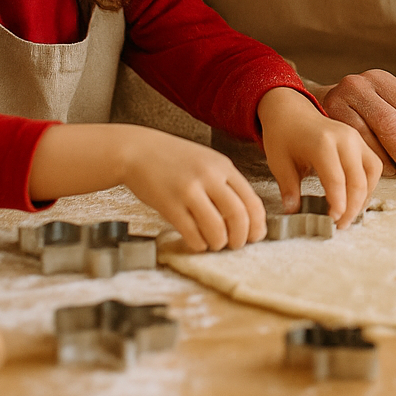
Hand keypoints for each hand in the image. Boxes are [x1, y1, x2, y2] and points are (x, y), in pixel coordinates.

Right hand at [117, 130, 266, 252]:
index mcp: (223, 166)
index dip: (257, 225)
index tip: (255, 236)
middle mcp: (209, 176)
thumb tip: (245, 217)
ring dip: (219, 243)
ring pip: (216, 229)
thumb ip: (226, 183)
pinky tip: (197, 242)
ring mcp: (188, 190)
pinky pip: (192, 234)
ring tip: (215, 244)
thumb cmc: (173, 159)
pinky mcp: (169, 204)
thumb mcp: (207, 162)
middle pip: (238, 216)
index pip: (252, 200)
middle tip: (236, 245)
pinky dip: (199, 244)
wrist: (138, 150)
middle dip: (241, 238)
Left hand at [258, 87, 381, 227]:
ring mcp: (355, 138)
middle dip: (352, 208)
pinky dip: (369, 185)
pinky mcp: (360, 141)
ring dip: (364, 197)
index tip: (332, 222)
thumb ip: (288, 189)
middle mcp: (344, 139)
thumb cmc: (283, 135)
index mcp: (322, 143)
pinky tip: (356, 198)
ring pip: (372, 173)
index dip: (337, 205)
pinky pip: (373, 166)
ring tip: (350, 214)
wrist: (290, 110)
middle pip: (358, 180)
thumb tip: (294, 213)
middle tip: (340, 225)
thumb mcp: (278, 162)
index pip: (337, 180)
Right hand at [308, 70, 395, 181]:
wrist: (314, 105)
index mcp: (382, 80)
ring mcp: (340, 98)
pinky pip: (352, 142)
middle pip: (391, 122)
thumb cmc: (357, 112)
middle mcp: (361, 85)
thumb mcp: (381, 107)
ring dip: (390, 159)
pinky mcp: (326, 115)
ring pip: (371, 133)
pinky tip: (378, 170)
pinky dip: (368, 158)